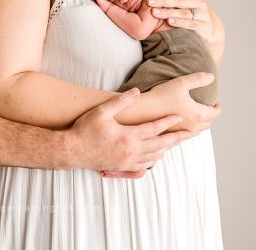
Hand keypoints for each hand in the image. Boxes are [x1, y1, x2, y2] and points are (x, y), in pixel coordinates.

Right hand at [66, 88, 190, 176]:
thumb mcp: (102, 111)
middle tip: (187, 133)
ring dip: (165, 150)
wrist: (72, 151)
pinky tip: (154, 157)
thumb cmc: (85, 129)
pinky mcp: (121, 167)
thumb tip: (137, 92)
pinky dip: (152, 161)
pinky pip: (142, 167)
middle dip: (174, 138)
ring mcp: (126, 161)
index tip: (178, 117)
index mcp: (128, 136)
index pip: (154, 128)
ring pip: (153, 157)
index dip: (167, 122)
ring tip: (173, 143)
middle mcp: (131, 151)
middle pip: (159, 145)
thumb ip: (121, 101)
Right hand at [145, 72, 220, 134]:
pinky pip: (189, 133)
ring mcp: (183, 131)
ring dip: (203, 123)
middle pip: (209, 123)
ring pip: (199, 130)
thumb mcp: (181, 83)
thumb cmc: (162, 95)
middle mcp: (193, 126)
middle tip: (210, 108)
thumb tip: (211, 77)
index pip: (215, 114)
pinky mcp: (175, 133)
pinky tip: (187, 122)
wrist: (144, 109)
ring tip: (200, 115)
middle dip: (211, 115)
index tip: (217, 103)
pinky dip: (193, 128)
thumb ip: (198, 79)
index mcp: (197, 114)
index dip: (218, 108)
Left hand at [147, 0, 214, 43]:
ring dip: (168, 12)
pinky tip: (169, 22)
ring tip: (154, 12)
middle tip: (149, 1)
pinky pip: (190, 24)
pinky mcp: (203, 26)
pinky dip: (180, 22)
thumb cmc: (192, 8)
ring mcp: (201, 14)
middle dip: (162, 0)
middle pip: (179, 0)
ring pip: (183, 12)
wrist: (208, 26)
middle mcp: (198, 2)